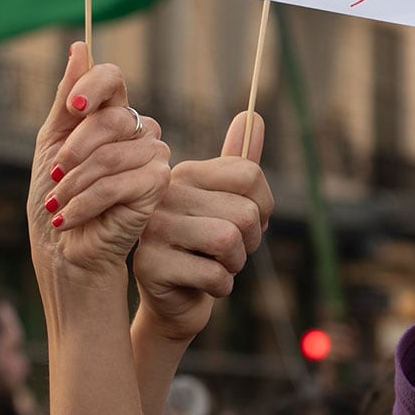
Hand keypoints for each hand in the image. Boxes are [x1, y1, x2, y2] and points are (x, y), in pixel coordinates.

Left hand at [30, 43, 170, 281]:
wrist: (64, 250)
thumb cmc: (56, 198)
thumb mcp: (52, 142)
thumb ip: (67, 98)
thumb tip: (79, 45)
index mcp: (112, 114)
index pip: (112, 77)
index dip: (91, 87)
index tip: (71, 108)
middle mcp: (138, 131)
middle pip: (111, 117)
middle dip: (74, 150)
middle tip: (55, 176)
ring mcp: (153, 156)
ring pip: (112, 153)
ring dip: (74, 183)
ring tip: (58, 204)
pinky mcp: (159, 184)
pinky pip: (120, 181)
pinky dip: (86, 201)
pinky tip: (68, 218)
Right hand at [133, 112, 272, 342]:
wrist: (175, 301)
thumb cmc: (205, 248)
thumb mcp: (226, 204)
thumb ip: (240, 163)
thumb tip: (253, 113)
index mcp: (184, 173)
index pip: (249, 175)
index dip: (264, 207)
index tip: (248, 222)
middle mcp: (164, 194)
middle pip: (244, 212)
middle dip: (249, 242)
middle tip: (229, 251)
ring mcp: (152, 228)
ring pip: (228, 241)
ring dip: (235, 265)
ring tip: (217, 265)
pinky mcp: (150, 265)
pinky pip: (214, 275)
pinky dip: (221, 287)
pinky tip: (203, 284)